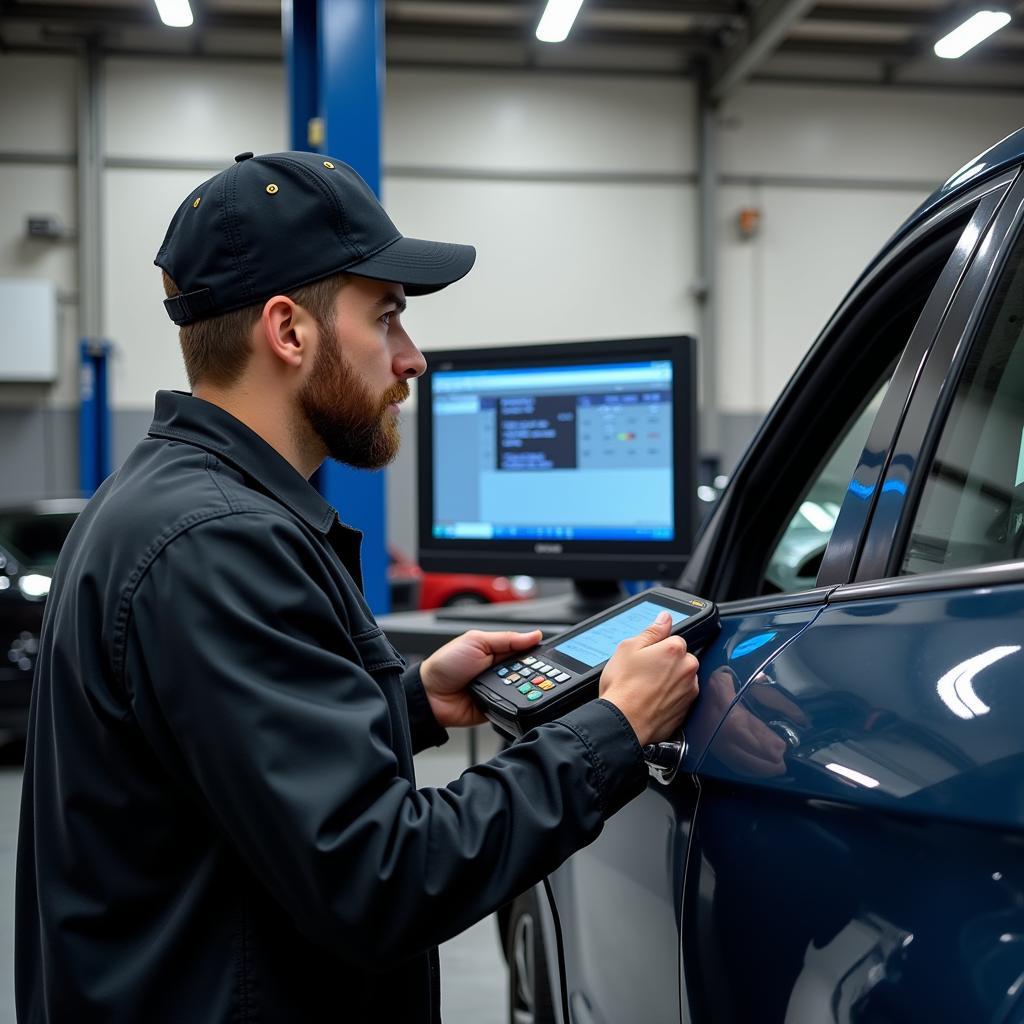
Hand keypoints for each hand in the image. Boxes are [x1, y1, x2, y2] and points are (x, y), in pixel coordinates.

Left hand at [420, 628, 542, 728]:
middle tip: (529, 670)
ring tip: (516, 683)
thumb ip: (506, 639)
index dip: (534, 651)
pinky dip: (515, 703)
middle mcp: (500, 670)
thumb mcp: (476, 642)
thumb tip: (534, 634)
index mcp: (496, 651)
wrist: (430, 695)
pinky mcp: (498, 707)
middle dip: (530, 671)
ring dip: (523, 686)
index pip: (524, 650)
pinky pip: (514, 706)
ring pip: (524, 688)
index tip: (546, 653)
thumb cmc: (446, 665)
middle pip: (527, 670)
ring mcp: (499, 689)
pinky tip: (515, 698)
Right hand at [599, 611, 699, 746]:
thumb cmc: (623, 687)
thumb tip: (665, 618)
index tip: (645, 657)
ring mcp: (689, 691)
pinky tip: (651, 700)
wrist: (624, 723)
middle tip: (643, 672)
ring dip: (669, 680)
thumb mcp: (628, 648)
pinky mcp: (686, 710)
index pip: (673, 639)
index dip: (656, 647)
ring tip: (646, 688)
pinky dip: (669, 698)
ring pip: (681, 678)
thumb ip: (652, 631)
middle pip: (680, 658)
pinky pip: (680, 697)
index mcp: (675, 649)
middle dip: (666, 663)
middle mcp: (688, 669)